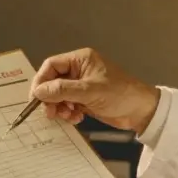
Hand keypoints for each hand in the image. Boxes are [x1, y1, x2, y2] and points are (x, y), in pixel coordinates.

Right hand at [30, 48, 159, 132]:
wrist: (142, 111)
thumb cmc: (121, 94)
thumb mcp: (89, 91)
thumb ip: (61, 90)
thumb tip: (38, 91)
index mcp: (81, 59)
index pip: (51, 65)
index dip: (41, 81)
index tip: (35, 97)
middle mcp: (80, 70)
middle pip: (53, 81)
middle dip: (50, 98)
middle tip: (50, 112)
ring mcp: (82, 85)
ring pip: (59, 95)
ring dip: (59, 107)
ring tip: (67, 116)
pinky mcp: (86, 99)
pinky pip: (68, 105)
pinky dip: (68, 113)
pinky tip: (77, 118)